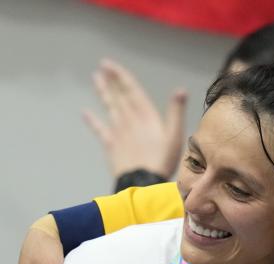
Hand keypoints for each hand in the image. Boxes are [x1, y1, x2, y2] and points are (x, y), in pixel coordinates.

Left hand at [83, 59, 186, 178]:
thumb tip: (181, 90)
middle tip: (102, 66)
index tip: (110, 64)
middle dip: (111, 80)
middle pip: (119, 97)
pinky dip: (92, 121)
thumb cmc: (163, 160)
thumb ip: (176, 113)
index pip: (132, 91)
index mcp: (146, 117)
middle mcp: (129, 120)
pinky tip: (85, 113)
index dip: (121, 77)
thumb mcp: (176, 136)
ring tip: (96, 79)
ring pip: (109, 108)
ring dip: (103, 93)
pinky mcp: (111, 146)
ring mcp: (118, 132)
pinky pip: (100, 130)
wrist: (143, 182)